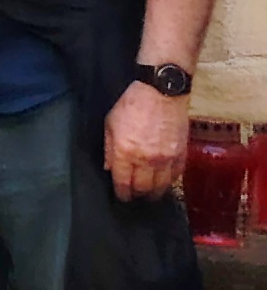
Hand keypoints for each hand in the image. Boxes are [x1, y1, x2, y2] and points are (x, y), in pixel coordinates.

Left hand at [104, 78, 193, 200]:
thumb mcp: (110, 123)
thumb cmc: (132, 104)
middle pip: (143, 189)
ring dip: (155, 192)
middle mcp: (145, 160)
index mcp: (125, 153)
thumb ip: (108, 148)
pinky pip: (176, 176)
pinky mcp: (180, 154)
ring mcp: (165, 159)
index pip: (123, 183)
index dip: (122, 194)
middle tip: (136, 196)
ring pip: (161, 187)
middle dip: (138, 195)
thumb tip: (109, 167)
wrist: (161, 92)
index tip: (122, 197)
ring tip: (151, 193)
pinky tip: (165, 181)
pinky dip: (170, 181)